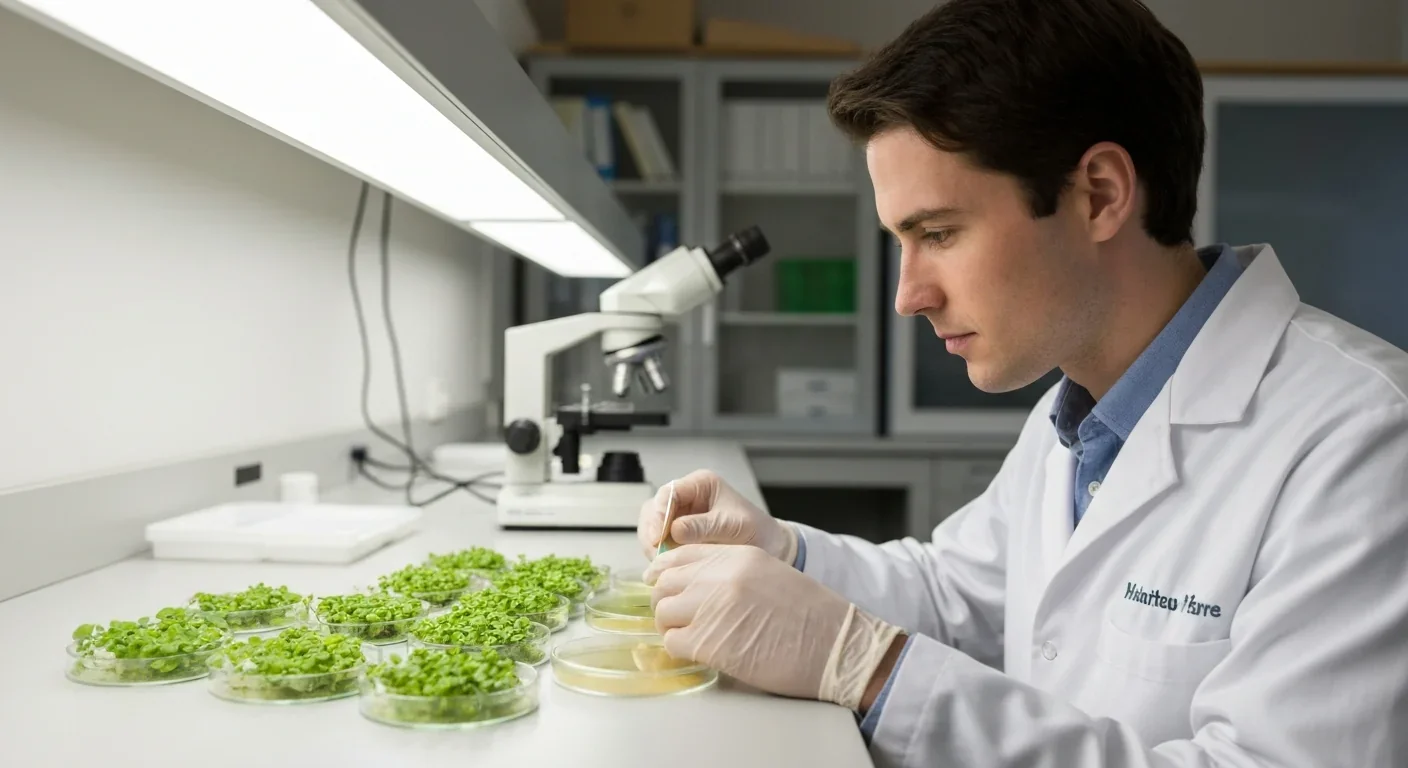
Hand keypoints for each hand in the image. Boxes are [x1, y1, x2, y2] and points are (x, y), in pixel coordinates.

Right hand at [636, 469, 796, 561]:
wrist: (768, 547)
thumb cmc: (755, 531)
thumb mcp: (733, 526)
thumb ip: (704, 527)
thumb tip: (674, 531)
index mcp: (700, 485)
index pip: (669, 493)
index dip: (659, 514)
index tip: (657, 537)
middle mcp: (686, 497)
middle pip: (653, 509)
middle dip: (651, 531)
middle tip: (656, 553)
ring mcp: (679, 516)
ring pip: (651, 527)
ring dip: (653, 545)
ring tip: (663, 563)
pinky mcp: (676, 535)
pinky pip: (658, 543)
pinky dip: (659, 555)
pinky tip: (668, 566)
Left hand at [645, 544, 902, 708]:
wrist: (835, 645)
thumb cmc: (811, 616)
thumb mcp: (770, 574)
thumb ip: (732, 573)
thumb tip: (697, 586)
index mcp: (737, 555)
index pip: (680, 554)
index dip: (666, 572)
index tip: (662, 584)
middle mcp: (719, 575)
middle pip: (665, 583)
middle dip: (666, 601)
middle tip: (677, 617)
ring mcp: (710, 607)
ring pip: (663, 612)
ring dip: (672, 626)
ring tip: (690, 637)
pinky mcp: (708, 642)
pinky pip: (672, 643)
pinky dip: (679, 649)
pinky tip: (698, 652)